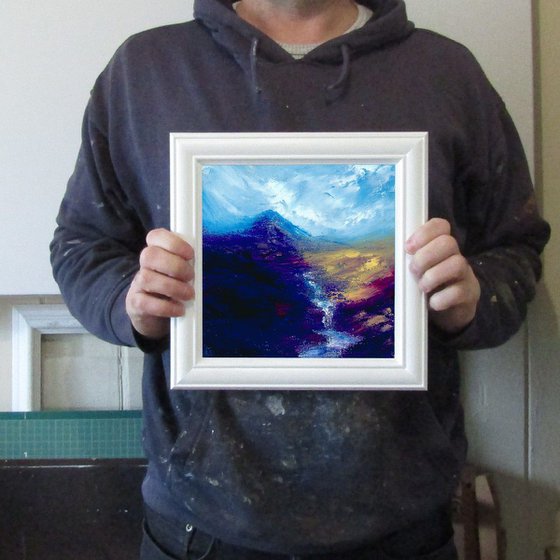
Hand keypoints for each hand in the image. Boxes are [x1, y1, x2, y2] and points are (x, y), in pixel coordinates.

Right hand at [126, 229, 193, 339]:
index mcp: (156, 252)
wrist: (157, 315)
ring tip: (189, 295)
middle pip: (150, 255)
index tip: (190, 254)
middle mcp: (144, 265)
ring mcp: (138, 284)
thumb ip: (189, 264)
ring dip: (173, 287)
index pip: (155, 236)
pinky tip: (179, 309)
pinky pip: (144, 303)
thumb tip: (203, 264)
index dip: (173, 242)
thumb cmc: (175, 288)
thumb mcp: (183, 272)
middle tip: (191, 277)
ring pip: (147, 278)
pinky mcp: (136, 304)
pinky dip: (165, 307)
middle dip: (175, 266)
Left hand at [406, 218, 480, 333]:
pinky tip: (433, 303)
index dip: (424, 233)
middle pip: (448, 242)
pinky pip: (458, 292)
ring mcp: (466, 275)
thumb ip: (409, 260)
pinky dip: (441, 298)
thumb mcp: (418, 270)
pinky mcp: (469, 294)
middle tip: (413, 271)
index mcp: (442, 247)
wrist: (450, 312)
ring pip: (457, 264)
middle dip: (424, 257)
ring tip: (422, 287)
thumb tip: (386, 256)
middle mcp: (457, 256)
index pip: (440, 226)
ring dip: (433, 276)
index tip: (408, 248)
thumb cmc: (429, 286)